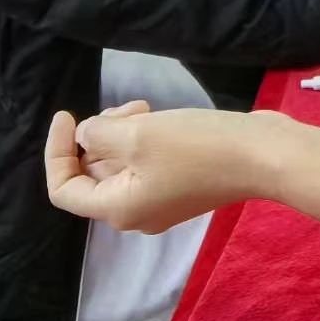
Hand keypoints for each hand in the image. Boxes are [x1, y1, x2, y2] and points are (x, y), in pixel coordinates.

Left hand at [46, 104, 319, 231]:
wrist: (263, 156)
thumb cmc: (197, 147)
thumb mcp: (136, 134)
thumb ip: (98, 134)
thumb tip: (86, 136)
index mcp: (118, 209)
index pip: (63, 190)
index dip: (56, 151)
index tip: (68, 114)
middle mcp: (135, 214)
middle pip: (92, 176)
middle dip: (95, 136)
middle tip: (120, 108)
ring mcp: (161, 202)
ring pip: (119, 166)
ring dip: (120, 132)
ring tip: (143, 107)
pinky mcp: (183, 186)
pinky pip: (145, 164)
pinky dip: (142, 140)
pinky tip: (159, 117)